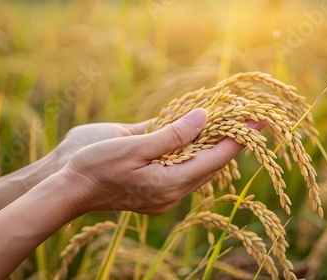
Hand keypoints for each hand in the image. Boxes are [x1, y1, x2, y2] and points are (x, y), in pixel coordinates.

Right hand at [57, 109, 266, 216]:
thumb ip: (172, 134)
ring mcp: (164, 196)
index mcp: (170, 183)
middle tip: (249, 120)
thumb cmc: (96, 166)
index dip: (238, 139)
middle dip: (232, 142)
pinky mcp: (156, 194)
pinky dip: (194, 154)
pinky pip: (184, 172)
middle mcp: (172, 193)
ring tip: (231, 126)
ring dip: (214, 148)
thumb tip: (204, 118)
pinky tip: (198, 140)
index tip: (257, 121)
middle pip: (211, 165)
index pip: (215, 159)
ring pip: (199, 169)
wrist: (70, 191)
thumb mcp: (134, 146)